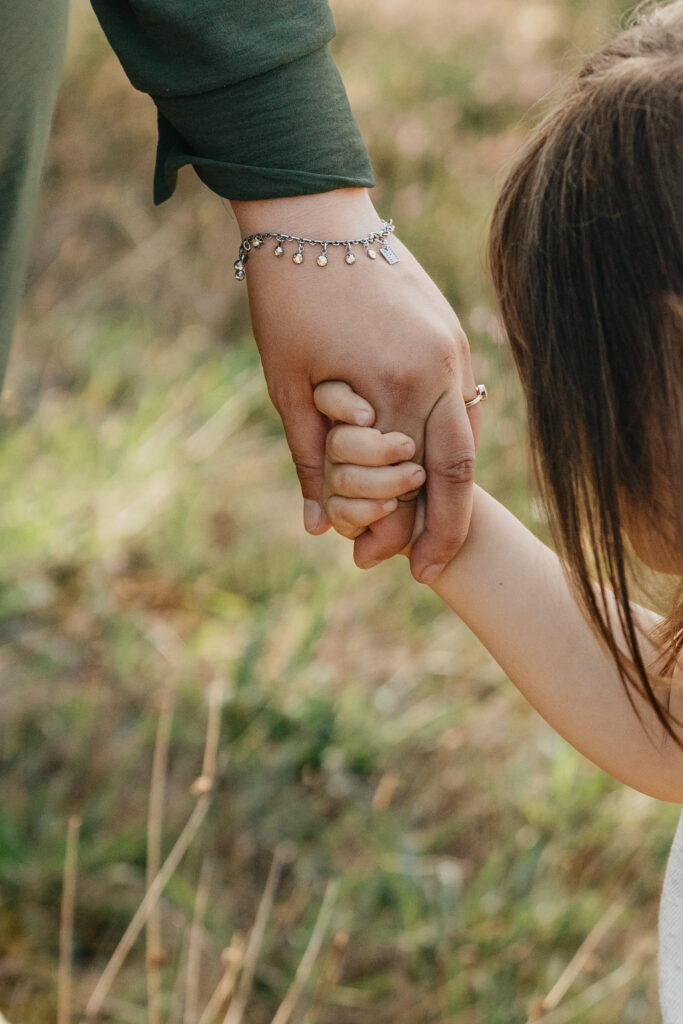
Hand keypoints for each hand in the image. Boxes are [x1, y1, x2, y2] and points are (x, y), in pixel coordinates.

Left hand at [231, 188, 480, 581]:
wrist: (313, 215)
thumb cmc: (288, 298)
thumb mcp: (287, 384)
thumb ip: (308, 461)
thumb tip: (319, 528)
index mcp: (390, 387)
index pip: (401, 484)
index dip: (387, 531)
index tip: (367, 562)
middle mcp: (436, 371)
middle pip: (454, 474)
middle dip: (442, 531)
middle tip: (423, 572)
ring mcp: (453, 349)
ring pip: (465, 441)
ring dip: (449, 491)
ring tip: (430, 530)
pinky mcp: (453, 335)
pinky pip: (462, 404)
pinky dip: (449, 444)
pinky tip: (432, 469)